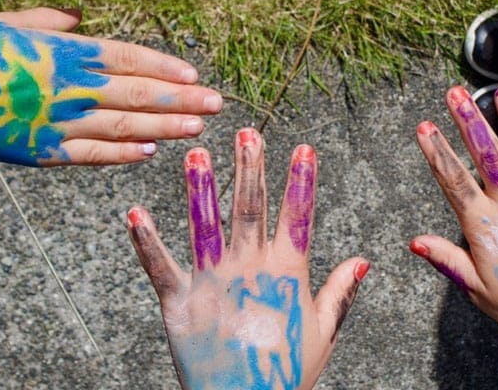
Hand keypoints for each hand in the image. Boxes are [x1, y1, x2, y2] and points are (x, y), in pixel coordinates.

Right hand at [0, 7, 217, 181]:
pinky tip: (149, 153)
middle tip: (216, 104)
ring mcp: (61, 123)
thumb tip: (77, 17)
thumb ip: (50, 20)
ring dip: (164, 128)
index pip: (128, 59)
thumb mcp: (12, 23)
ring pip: (124, 127)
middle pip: (137, 95)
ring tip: (196, 128)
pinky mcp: (46, 152)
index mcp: (68, 54)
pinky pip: (92, 154)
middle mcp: (73, 88)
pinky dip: (122, 155)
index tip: (194, 74)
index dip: (163, 68)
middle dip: (180, 100)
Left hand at [128, 131, 368, 389]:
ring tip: (195, 155)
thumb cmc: (287, 374)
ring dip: (200, 189)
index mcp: (287, 274)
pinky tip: (134, 213)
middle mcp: (250, 271)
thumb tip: (363, 258)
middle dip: (250, 168)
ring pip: (205, 227)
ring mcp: (213, 285)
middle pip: (250, 209)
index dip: (301, 181)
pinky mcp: (180, 304)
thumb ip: (341, 292)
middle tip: (247, 132)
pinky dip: (146, 241)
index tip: (304, 148)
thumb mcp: (324, 331)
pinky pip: (160, 267)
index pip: (298, 217)